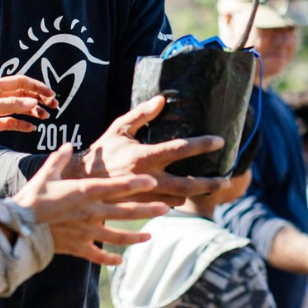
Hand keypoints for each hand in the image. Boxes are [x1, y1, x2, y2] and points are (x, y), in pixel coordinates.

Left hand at [0, 76, 56, 156]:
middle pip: (23, 94)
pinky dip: (23, 124)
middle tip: (54, 106)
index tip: (51, 94)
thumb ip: (11, 104)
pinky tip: (32, 128)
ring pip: (20, 108)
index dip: (37, 87)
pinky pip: (13, 122)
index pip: (20, 82)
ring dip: (34, 111)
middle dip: (39, 98)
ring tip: (45, 118)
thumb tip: (34, 103)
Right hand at [14, 146, 169, 265]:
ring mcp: (87, 231)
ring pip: (118, 236)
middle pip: (125, 211)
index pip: (116, 186)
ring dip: (136, 236)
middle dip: (148, 209)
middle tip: (166, 208)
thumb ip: (59, 159)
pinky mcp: (78, 247)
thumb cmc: (31, 198)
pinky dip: (110, 258)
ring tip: (150, 235)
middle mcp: (91, 211)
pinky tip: (121, 260)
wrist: (19, 228)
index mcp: (84, 192)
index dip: (136, 183)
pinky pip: (98, 255)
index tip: (153, 180)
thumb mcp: (45, 174)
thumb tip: (67, 145)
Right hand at [73, 95, 228, 204]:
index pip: (180, 149)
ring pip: (179, 199)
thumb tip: (162, 100)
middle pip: (188, 184)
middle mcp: (148, 178)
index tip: (219, 141)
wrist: (81, 181)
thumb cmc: (102, 152)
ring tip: (211, 186)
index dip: (202, 144)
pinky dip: (178, 200)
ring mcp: (146, 196)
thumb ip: (141, 114)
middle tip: (226, 179)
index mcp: (144, 156)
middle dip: (210, 183)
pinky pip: (166, 206)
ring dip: (196, 194)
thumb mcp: (119, 128)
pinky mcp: (142, 207)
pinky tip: (186, 194)